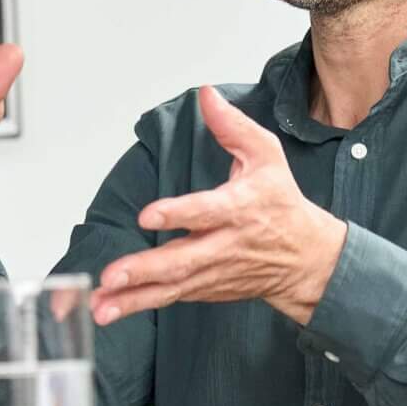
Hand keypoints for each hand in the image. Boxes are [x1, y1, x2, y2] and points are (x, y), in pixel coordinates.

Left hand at [92, 87, 346, 326]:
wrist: (306, 259)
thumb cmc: (281, 203)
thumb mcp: (267, 156)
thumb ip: (233, 126)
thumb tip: (206, 95)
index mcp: (239, 208)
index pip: (206, 212)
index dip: (178, 214)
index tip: (149, 215)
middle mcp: (224, 245)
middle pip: (182, 261)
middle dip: (145, 269)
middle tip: (112, 275)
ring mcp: (212, 272)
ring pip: (170, 287)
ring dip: (132, 298)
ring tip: (99, 305)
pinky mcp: (204, 288)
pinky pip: (168, 299)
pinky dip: (138, 305)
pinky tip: (108, 310)